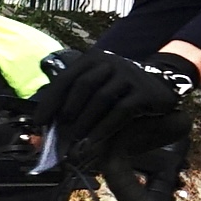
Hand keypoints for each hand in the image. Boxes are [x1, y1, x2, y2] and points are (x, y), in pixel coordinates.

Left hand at [41, 45, 195, 143]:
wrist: (161, 85)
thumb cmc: (121, 90)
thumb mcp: (97, 87)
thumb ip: (75, 98)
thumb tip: (47, 122)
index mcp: (93, 59)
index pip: (66, 78)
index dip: (50, 101)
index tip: (39, 122)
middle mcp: (110, 63)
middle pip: (83, 85)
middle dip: (68, 110)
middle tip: (60, 130)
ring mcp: (129, 75)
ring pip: (101, 98)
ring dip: (85, 121)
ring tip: (76, 139)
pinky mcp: (144, 91)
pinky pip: (121, 110)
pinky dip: (105, 127)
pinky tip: (94, 141)